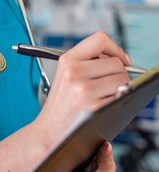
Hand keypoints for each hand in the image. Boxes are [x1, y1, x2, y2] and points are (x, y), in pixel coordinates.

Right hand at [33, 31, 130, 148]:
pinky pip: (120, 97)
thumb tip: (117, 58)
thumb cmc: (60, 106)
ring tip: (104, 96)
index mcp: (67, 60)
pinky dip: (117, 101)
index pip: (100, 39)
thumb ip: (87, 61)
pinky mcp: (94, 108)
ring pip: (122, 79)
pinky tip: (103, 106)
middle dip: (118, 73)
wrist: (48, 133)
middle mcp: (74, 72)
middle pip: (116, 62)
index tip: (120, 58)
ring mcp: (84, 90)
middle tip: (109, 84)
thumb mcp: (65, 75)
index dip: (115, 48)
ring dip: (120, 88)